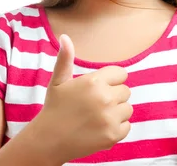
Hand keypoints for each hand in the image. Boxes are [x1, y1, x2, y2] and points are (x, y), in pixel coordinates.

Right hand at [31, 34, 132, 163]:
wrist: (49, 139)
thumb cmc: (55, 107)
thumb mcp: (58, 81)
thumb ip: (65, 58)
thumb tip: (65, 37)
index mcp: (93, 81)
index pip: (121, 74)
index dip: (110, 81)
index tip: (98, 89)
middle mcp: (104, 98)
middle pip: (125, 91)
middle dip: (113, 96)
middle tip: (94, 104)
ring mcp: (110, 118)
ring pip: (127, 108)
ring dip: (116, 112)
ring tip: (97, 116)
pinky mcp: (113, 135)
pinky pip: (127, 126)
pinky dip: (116, 127)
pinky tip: (100, 127)